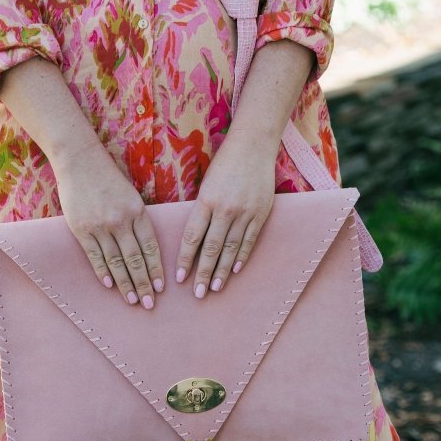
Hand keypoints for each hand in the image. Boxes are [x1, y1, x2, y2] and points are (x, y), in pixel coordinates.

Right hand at [53, 143, 163, 308]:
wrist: (79, 161)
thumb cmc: (108, 178)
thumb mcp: (132, 196)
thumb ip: (138, 220)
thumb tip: (145, 248)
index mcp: (138, 212)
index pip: (150, 247)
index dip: (156, 269)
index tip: (160, 288)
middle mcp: (121, 221)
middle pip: (135, 259)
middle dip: (143, 284)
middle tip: (149, 303)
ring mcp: (100, 226)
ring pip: (116, 262)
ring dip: (125, 283)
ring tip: (132, 300)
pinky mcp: (82, 229)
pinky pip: (95, 255)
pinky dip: (103, 271)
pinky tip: (110, 285)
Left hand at [175, 129, 276, 296]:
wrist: (253, 147)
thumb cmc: (224, 164)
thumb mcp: (206, 185)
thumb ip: (201, 211)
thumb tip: (194, 239)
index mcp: (206, 201)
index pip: (192, 237)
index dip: (185, 259)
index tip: (180, 278)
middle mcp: (224, 210)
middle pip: (211, 248)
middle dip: (203, 273)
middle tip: (198, 294)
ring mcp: (244, 213)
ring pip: (230, 248)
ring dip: (222, 271)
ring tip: (215, 288)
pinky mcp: (260, 213)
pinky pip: (249, 240)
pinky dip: (241, 257)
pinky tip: (235, 270)